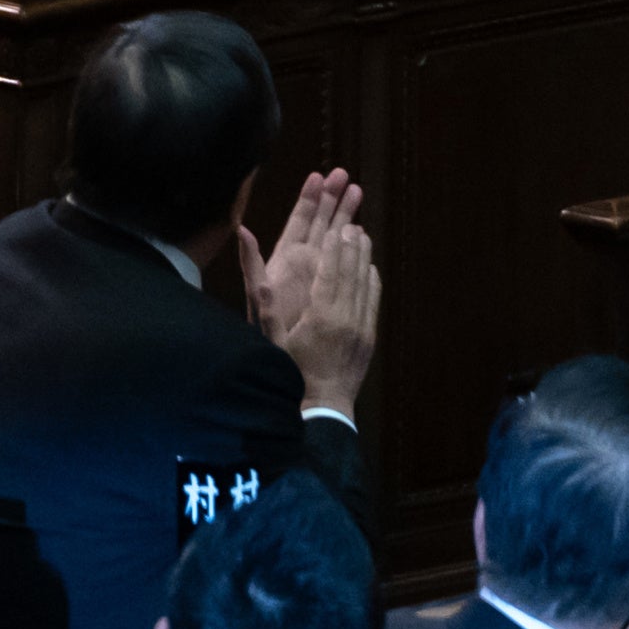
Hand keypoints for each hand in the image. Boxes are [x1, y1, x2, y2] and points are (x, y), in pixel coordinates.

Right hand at [238, 170, 378, 416]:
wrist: (323, 407)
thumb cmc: (290, 370)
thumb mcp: (270, 338)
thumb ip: (263, 301)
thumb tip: (255, 277)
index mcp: (322, 315)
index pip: (331, 272)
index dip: (334, 248)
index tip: (335, 226)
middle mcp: (347, 318)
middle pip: (352, 273)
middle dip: (351, 246)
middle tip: (350, 221)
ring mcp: (362, 328)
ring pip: (365, 285)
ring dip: (364, 258)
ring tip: (362, 234)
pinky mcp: (369, 337)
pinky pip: (373, 302)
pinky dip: (372, 281)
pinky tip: (370, 266)